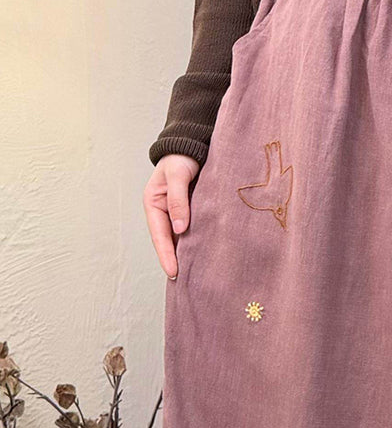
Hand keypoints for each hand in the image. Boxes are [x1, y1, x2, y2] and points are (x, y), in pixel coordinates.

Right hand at [144, 154, 200, 278]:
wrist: (192, 144)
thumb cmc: (181, 158)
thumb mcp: (177, 175)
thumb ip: (178, 200)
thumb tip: (180, 228)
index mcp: (153, 204)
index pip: (159, 236)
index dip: (166, 255)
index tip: (174, 273)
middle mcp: (163, 211)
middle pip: (167, 242)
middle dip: (174, 261)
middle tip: (184, 284)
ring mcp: (176, 213)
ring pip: (179, 239)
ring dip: (185, 255)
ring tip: (193, 276)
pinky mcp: (189, 212)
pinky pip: (191, 231)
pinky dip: (195, 244)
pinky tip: (203, 256)